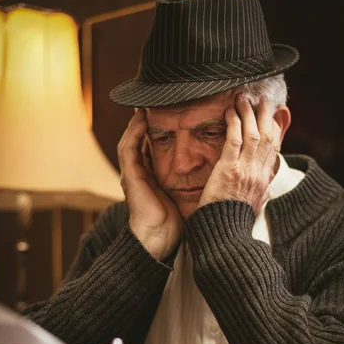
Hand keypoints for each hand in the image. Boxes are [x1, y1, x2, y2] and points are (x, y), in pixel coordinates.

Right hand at [117, 109, 182, 260]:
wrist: (159, 238)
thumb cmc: (176, 222)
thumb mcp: (186, 197)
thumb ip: (193, 182)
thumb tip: (216, 173)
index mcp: (153, 178)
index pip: (154, 149)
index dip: (160, 132)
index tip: (172, 116)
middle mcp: (140, 173)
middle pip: (140, 141)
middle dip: (144, 123)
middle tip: (154, 104)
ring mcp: (132, 174)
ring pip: (130, 140)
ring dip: (136, 122)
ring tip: (144, 106)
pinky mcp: (129, 175)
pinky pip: (127, 148)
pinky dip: (133, 132)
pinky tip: (140, 119)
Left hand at [198, 96, 278, 214]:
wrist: (225, 235)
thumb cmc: (233, 222)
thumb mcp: (254, 206)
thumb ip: (259, 192)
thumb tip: (265, 187)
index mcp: (264, 182)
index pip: (275, 149)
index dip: (276, 129)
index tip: (275, 115)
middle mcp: (259, 173)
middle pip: (269, 137)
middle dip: (266, 115)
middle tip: (263, 99)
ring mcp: (246, 170)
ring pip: (253, 134)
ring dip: (249, 113)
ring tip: (244, 98)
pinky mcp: (229, 169)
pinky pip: (234, 140)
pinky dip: (233, 123)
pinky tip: (230, 112)